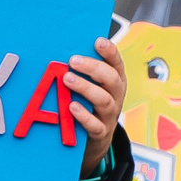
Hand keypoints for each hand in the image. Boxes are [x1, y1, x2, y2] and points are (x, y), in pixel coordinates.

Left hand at [65, 35, 127, 173]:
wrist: (96, 139)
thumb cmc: (90, 105)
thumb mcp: (93, 87)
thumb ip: (84, 72)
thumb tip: (64, 51)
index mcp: (115, 82)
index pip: (117, 64)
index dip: (110, 52)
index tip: (98, 41)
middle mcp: (116, 96)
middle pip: (111, 79)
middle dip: (93, 68)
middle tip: (73, 60)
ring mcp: (109, 115)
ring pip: (103, 100)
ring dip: (85, 88)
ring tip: (67, 79)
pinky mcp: (100, 132)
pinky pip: (95, 125)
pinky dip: (83, 115)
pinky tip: (71, 106)